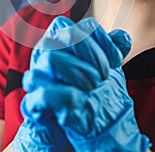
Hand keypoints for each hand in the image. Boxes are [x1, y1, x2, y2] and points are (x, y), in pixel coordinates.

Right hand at [21, 16, 150, 151]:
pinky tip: (80, 101)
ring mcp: (36, 75)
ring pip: (51, 59)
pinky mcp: (32, 104)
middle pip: (67, 33)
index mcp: (62, 39)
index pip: (84, 26)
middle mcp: (45, 51)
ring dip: (78, 72)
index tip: (116, 60)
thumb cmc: (89, 90)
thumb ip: (113, 51)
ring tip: (92, 88)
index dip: (103, 40)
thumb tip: (121, 38)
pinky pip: (42, 94)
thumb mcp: (106, 69)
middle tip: (104, 75)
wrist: (78, 129)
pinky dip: (64, 96)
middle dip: (92, 54)